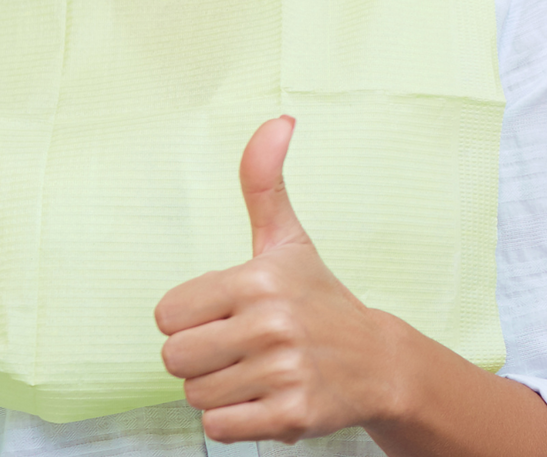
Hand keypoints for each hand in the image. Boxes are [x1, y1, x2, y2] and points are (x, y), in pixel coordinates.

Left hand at [155, 117, 405, 443]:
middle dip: (201, 360)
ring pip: (196, 396)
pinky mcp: (292, 416)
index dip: (191, 319)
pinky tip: (267, 398)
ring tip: (258, 373)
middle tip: (241, 349)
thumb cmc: (320, 299)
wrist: (379, 362)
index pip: (166, 315)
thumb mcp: (288, 240)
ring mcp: (283, 372)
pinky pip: (219, 429)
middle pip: (174, 359)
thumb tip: (278, 120)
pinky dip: (237, 421)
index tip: (226, 315)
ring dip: (221, 391)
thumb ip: (263, 182)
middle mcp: (271, 324)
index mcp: (259, 278)